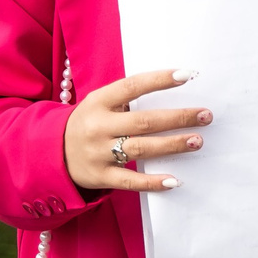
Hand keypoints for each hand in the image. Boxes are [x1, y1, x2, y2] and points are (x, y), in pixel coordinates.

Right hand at [64, 69, 206, 192]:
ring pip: (141, 148)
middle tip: (205, 115)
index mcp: (98, 102)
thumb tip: (172, 87)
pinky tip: (175, 180)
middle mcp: (98, 126)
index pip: (132, 86)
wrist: (52, 153)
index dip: (159, 80)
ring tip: (197, 141)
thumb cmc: (88, 122)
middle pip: (144, 121)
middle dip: (178, 118)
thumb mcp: (99, 103)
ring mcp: (98, 153)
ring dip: (172, 145)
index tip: (187, 75)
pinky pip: (130, 180)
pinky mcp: (100, 177)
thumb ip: (126, 98)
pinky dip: (153, 182)